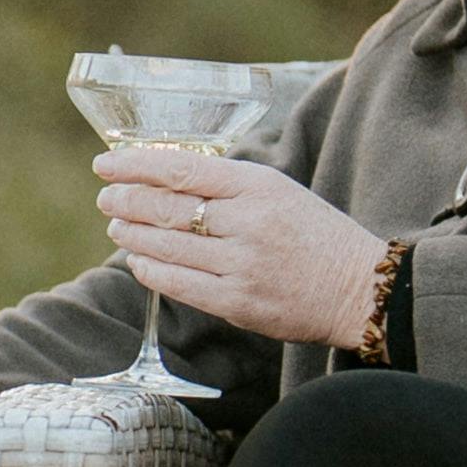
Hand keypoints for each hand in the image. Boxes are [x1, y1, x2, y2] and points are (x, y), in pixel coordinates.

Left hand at [102, 143, 391, 351]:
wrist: (360, 288)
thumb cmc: (316, 236)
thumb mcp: (281, 192)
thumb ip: (230, 185)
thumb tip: (168, 179)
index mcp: (259, 186)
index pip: (182, 169)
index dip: (135, 166)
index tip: (105, 164)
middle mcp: (249, 223)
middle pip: (167, 207)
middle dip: (126, 201)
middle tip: (107, 198)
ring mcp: (242, 265)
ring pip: (167, 246)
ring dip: (133, 235)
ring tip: (117, 227)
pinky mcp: (239, 302)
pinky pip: (180, 284)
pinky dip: (151, 270)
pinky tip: (138, 261)